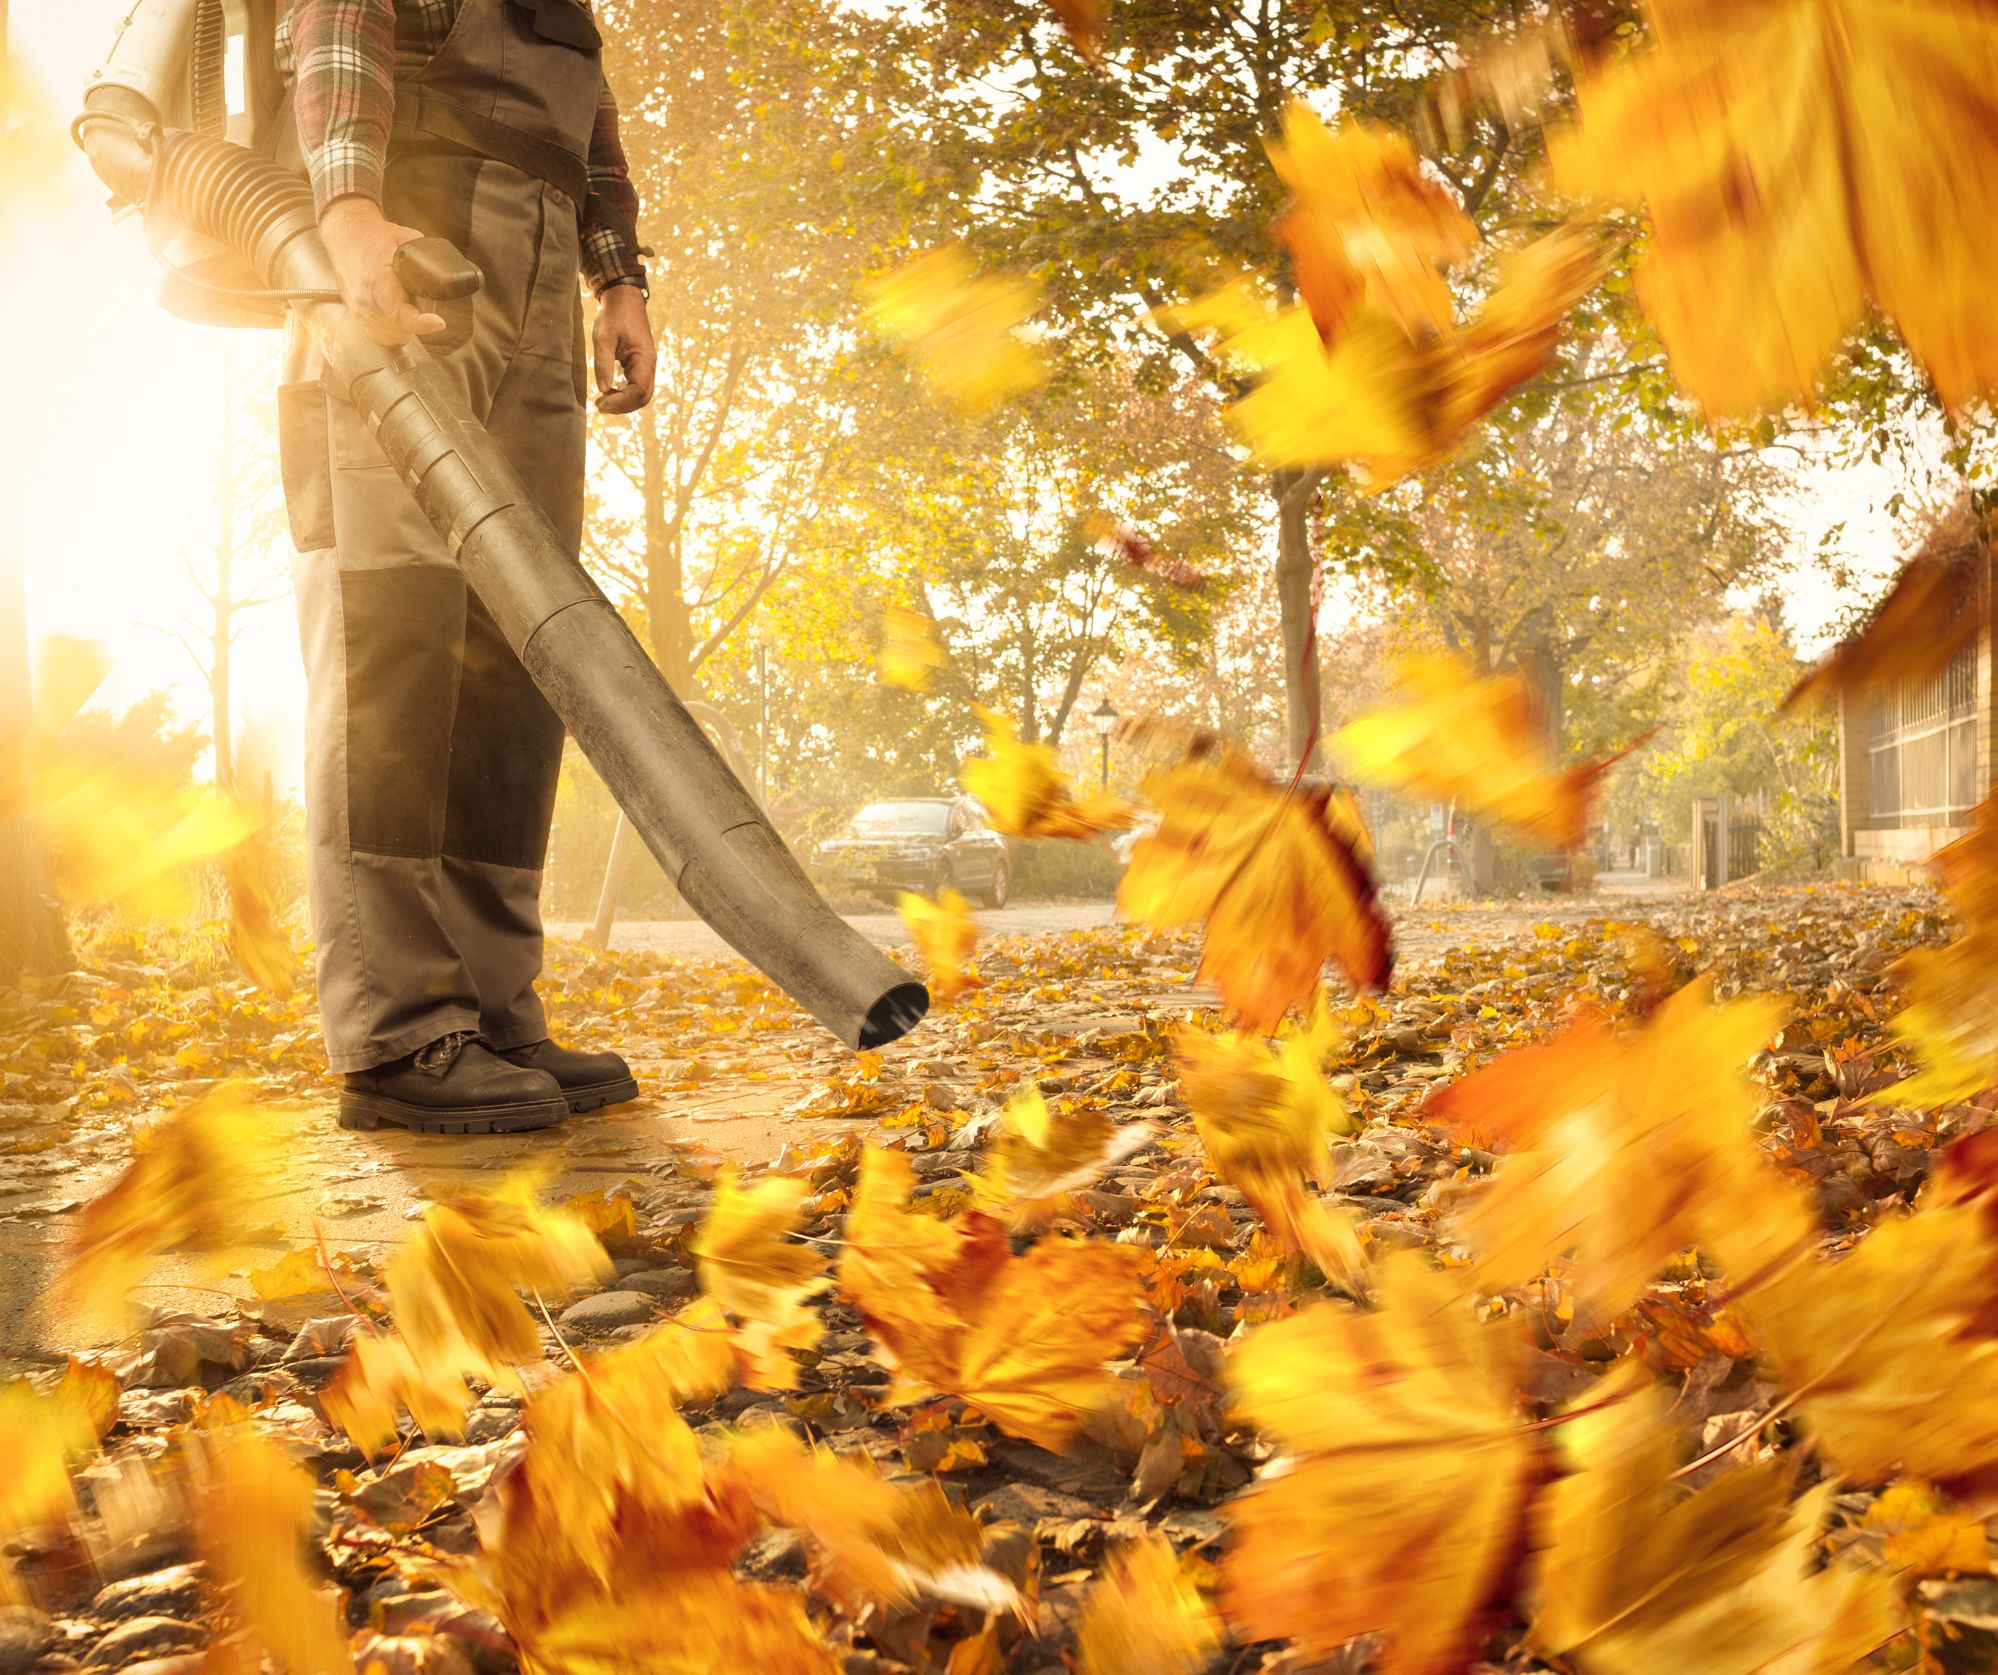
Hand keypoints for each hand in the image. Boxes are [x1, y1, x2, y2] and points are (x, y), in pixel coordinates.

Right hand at [319, 196, 445, 345]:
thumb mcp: (406, 239)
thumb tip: (451, 272)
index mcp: (376, 281)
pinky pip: (381, 334)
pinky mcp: (357, 316)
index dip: (421, 323)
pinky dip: (394, 329)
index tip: (439, 323)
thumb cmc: (374, 236)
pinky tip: (398, 315)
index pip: (398, 313)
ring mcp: (359, 311)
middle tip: (424, 302)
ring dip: (406, 326)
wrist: (344, 234)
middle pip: (402, 327)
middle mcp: (364, 301)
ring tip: (409, 304)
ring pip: (393, 334)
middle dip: (418, 319)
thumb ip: (428, 258)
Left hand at [592, 283, 655, 413]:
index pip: (639, 391)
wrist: (624, 299)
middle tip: (599, 406)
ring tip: (602, 401)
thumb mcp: (604, 337)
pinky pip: (637, 387)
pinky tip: (609, 391)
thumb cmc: (614, 315)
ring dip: (623, 402)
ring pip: (641, 395)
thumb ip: (603, 363)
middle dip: (622, 406)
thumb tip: (603, 389)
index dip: (621, 402)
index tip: (600, 402)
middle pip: (643, 398)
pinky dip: (624, 394)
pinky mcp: (641, 365)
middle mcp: (650, 365)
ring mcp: (647, 366)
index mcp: (644, 359)